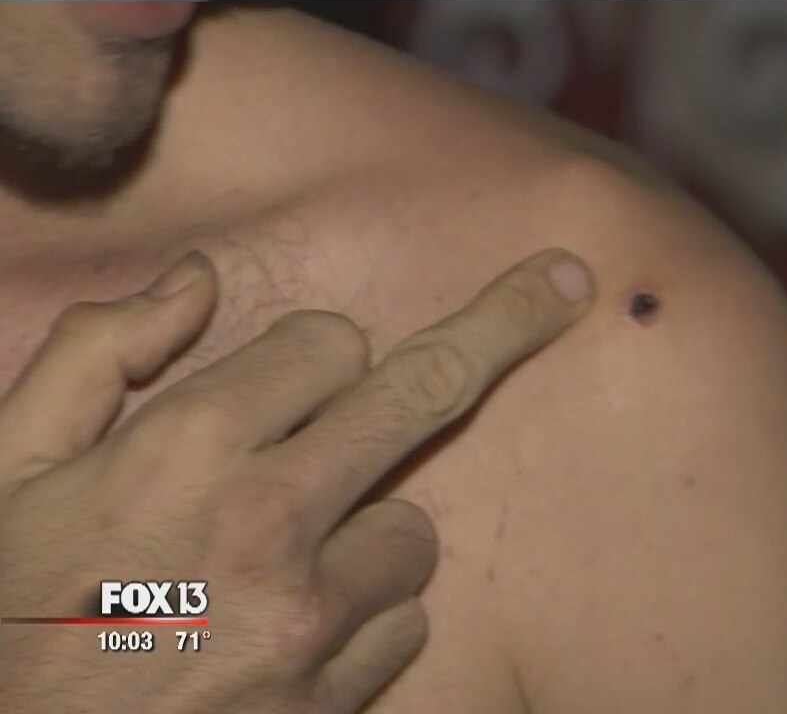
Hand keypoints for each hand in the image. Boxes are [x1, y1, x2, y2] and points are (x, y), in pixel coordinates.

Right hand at [0, 248, 593, 712]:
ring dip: (369, 532)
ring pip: (413, 532)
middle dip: (499, 328)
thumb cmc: (4, 616)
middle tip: (565, 283)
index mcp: (184, 447)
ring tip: (281, 570)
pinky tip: (288, 641)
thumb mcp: (6, 471)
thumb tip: (197, 280)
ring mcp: (310, 619)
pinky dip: (364, 624)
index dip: (322, 355)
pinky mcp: (330, 700)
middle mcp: (267, 521)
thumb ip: (96, 357)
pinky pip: (402, 629)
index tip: (315, 374)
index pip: (331, 344)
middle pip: (425, 394)